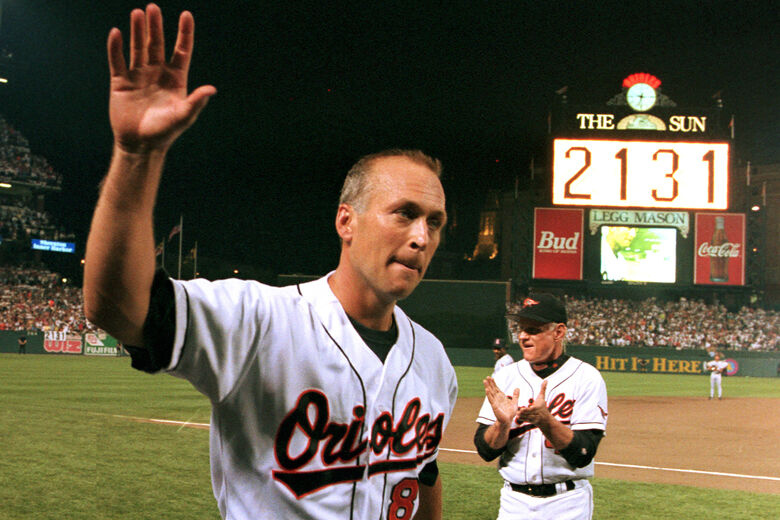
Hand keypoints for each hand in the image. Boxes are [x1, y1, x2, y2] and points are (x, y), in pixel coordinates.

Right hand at [107, 4, 215, 153]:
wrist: (140, 145)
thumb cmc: (165, 132)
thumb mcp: (184, 116)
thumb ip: (196, 101)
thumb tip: (212, 89)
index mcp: (175, 79)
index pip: (181, 51)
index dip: (184, 33)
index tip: (186, 14)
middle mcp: (157, 73)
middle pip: (157, 45)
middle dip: (156, 27)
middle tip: (153, 7)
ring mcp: (138, 76)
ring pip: (138, 48)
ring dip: (137, 31)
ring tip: (137, 13)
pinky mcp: (120, 82)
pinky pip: (117, 61)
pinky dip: (115, 47)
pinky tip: (116, 33)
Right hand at [483, 377, 518, 425]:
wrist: (508, 421)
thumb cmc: (510, 413)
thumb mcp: (515, 402)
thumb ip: (516, 395)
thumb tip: (517, 388)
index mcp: (501, 397)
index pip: (496, 388)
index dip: (494, 383)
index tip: (491, 378)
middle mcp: (497, 398)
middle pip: (493, 389)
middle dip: (490, 383)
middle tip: (487, 377)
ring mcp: (495, 402)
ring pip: (490, 393)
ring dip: (487, 387)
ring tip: (485, 381)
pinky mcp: (494, 406)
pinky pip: (491, 399)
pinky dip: (488, 394)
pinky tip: (486, 390)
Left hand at [517, 380, 550, 425]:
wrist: (546, 420)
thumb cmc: (543, 406)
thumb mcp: (542, 397)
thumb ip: (543, 389)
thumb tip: (546, 380)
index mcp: (537, 408)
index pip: (532, 409)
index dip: (527, 410)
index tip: (522, 409)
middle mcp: (536, 414)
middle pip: (528, 414)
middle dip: (523, 413)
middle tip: (517, 412)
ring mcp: (533, 418)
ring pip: (526, 418)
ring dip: (521, 416)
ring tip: (515, 414)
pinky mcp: (530, 421)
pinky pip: (525, 420)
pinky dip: (521, 419)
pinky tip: (516, 417)